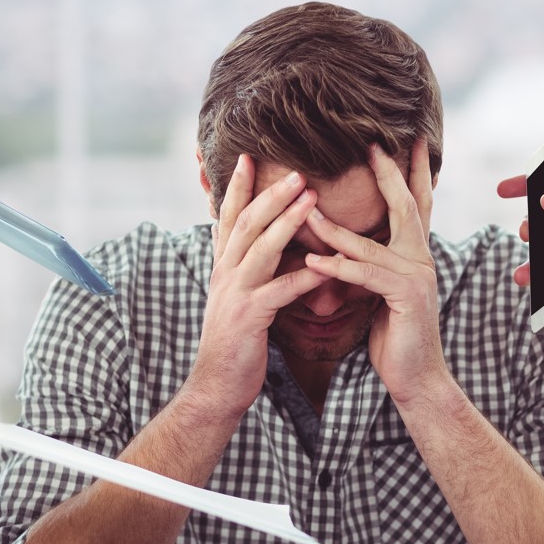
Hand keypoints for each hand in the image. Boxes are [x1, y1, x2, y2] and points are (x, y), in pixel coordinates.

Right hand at [188, 155, 328, 415]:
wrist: (216, 386)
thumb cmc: (234, 344)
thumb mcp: (236, 299)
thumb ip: (247, 272)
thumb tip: (260, 248)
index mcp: (223, 268)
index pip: (229, 218)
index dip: (238, 188)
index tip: (249, 157)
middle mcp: (225, 274)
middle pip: (246, 224)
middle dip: (270, 193)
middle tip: (297, 169)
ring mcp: (235, 294)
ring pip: (261, 249)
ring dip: (286, 221)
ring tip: (311, 198)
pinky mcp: (249, 318)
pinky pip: (280, 291)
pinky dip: (305, 276)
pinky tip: (327, 266)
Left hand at [304, 140, 446, 403]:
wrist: (416, 378)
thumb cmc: (395, 337)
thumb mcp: (380, 294)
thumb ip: (370, 266)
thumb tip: (345, 246)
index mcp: (415, 255)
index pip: (415, 205)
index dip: (411, 172)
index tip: (405, 141)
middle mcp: (421, 260)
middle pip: (406, 206)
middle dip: (389, 174)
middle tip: (372, 144)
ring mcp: (417, 277)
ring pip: (371, 243)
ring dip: (334, 227)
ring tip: (306, 209)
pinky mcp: (405, 297)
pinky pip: (365, 275)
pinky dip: (337, 267)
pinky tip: (313, 261)